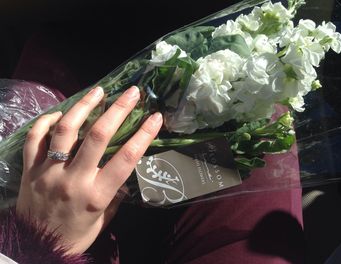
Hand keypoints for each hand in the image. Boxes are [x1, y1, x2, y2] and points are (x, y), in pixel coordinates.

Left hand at [16, 86, 161, 253]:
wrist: (35, 248)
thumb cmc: (75, 236)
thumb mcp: (103, 220)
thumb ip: (115, 196)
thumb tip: (124, 175)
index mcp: (97, 195)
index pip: (126, 159)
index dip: (143, 135)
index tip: (155, 117)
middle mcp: (74, 179)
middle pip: (98, 136)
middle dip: (118, 109)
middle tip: (131, 92)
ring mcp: (48, 172)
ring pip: (65, 130)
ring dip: (84, 106)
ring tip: (98, 91)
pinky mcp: (29, 170)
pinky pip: (35, 138)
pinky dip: (47, 121)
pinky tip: (60, 112)